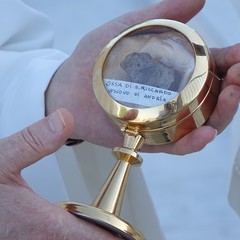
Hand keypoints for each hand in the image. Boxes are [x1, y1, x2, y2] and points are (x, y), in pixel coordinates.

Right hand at [0, 108, 120, 239]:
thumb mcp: (0, 158)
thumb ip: (34, 141)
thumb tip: (65, 119)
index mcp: (34, 221)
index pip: (82, 235)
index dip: (106, 236)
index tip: (125, 236)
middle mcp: (30, 237)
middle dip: (96, 238)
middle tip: (116, 232)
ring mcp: (21, 239)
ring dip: (80, 236)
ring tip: (98, 228)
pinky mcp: (16, 235)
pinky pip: (46, 239)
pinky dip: (62, 234)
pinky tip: (65, 224)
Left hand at [45, 0, 239, 153]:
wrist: (69, 89)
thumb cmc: (94, 60)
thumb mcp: (127, 29)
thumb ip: (160, 15)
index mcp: (173, 73)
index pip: (211, 70)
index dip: (231, 63)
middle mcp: (173, 99)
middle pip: (212, 100)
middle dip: (232, 91)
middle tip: (237, 78)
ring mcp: (162, 121)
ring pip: (201, 125)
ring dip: (221, 116)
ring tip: (229, 96)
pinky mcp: (148, 139)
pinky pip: (175, 145)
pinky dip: (193, 142)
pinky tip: (205, 134)